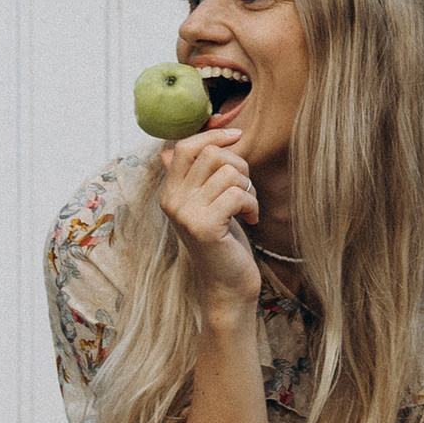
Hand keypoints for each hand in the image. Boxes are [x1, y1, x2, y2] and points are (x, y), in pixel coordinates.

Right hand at [155, 121, 261, 312]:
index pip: (185, 147)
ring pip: (229, 173)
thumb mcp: (208, 205)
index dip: (213, 135)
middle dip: (239, 165)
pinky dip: (253, 205)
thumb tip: (183, 144)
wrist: (227, 287)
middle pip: (211, 154)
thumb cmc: (224, 243)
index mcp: (170, 193)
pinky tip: (251, 220)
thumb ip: (197, 177)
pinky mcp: (204, 227)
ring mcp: (186, 214)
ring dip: (249, 188)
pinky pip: (238, 194)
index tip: (237, 135)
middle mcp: (172, 201)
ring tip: (247, 209)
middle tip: (246, 190)